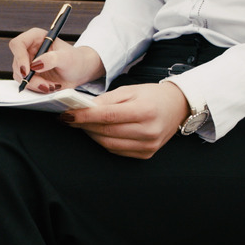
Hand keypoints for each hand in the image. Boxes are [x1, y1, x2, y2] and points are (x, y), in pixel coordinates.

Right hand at [9, 27, 104, 92]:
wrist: (79, 72)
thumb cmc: (75, 60)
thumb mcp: (67, 58)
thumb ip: (52, 59)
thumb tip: (36, 65)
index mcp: (36, 37)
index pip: (18, 44)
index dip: (19, 58)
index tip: (27, 71)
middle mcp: (29, 48)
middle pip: (17, 63)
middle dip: (30, 77)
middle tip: (45, 85)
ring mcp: (27, 62)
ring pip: (20, 76)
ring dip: (34, 84)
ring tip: (51, 86)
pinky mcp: (29, 74)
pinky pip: (25, 83)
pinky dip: (36, 88)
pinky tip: (49, 87)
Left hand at [60, 82, 190, 158]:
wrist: (177, 106)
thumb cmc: (151, 95)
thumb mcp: (130, 90)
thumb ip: (107, 100)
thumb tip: (84, 108)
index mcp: (145, 110)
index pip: (107, 116)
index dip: (84, 116)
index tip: (67, 114)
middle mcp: (148, 130)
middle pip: (106, 131)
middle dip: (83, 125)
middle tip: (69, 119)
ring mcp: (148, 145)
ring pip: (109, 144)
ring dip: (91, 135)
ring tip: (81, 125)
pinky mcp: (146, 154)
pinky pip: (117, 151)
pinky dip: (103, 142)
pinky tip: (96, 132)